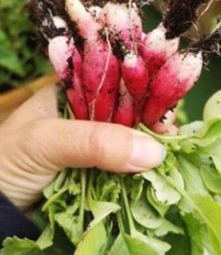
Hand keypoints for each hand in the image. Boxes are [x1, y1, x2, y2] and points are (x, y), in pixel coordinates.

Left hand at [0, 85, 165, 209]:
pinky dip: (147, 173)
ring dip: (154, 148)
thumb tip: (154, 152)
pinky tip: (160, 173)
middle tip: (171, 134)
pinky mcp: (103, 175)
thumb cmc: (4, 165)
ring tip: (171, 155)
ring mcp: (97, 147)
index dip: (146, 86)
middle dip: (155, 119)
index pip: (118, 79)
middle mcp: (89, 116)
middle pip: (134, 109)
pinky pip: (133, 169)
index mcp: (73, 93)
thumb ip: (95, 141)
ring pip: (137, 140)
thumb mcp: (45, 143)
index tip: (165, 104)